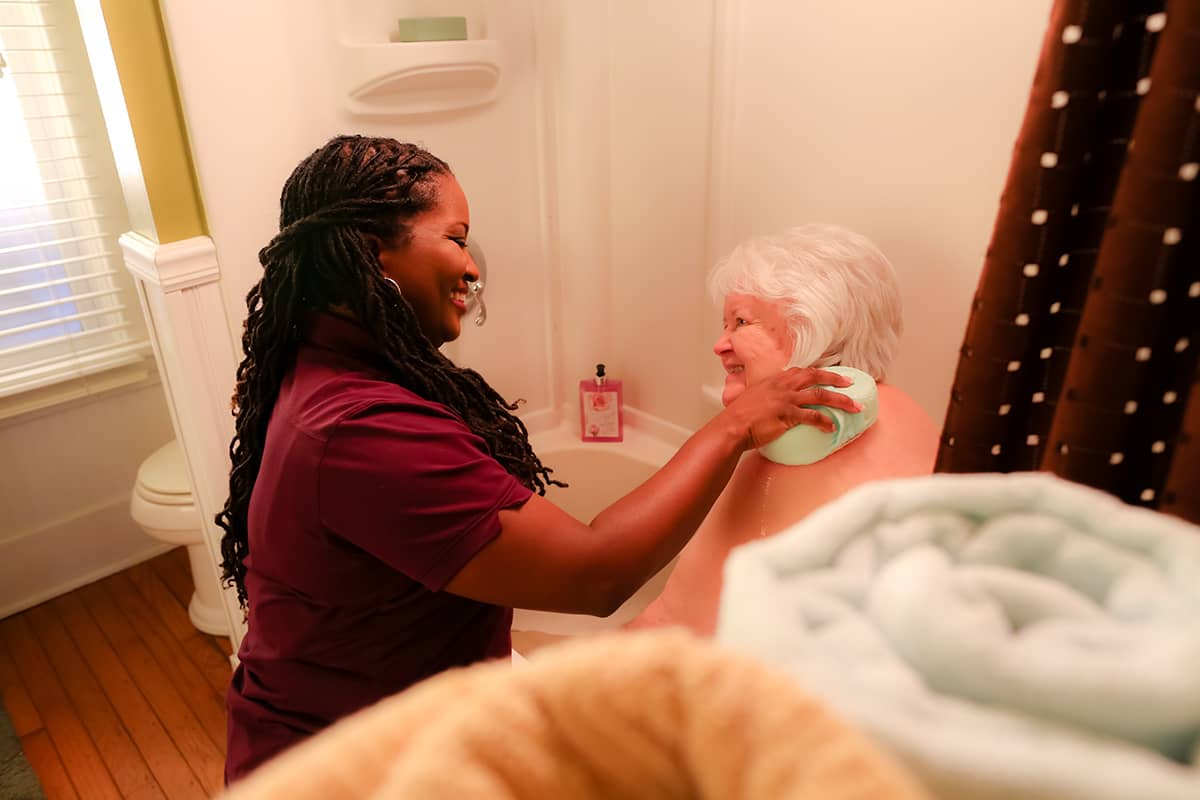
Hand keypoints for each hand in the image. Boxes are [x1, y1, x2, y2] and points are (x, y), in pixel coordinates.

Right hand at [723, 367, 860, 449]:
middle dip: (836, 381)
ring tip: (854, 407)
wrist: (732, 426)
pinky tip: (832, 427)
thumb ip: (769, 395)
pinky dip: (825, 421)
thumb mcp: (755, 396)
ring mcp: (786, 400)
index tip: (833, 377)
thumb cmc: (740, 416)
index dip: (820, 373)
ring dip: (840, 401)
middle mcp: (783, 386)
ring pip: (820, 396)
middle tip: (851, 385)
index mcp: (776, 380)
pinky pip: (813, 417)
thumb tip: (777, 402)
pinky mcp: (788, 415)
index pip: (803, 371)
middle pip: (816, 378)